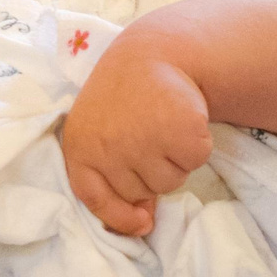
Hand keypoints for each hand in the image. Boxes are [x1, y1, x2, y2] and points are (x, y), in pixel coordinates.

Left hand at [60, 31, 211, 236]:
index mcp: (80, 147)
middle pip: (139, 192)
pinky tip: (183, 119)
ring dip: (174, 161)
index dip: (119, 217)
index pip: (94, 198)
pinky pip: (195, 161)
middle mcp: (108, 148)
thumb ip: (113, 176)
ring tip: (163, 125)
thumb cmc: (125, 98)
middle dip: (149, 175)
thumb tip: (143, 223)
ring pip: (170, 181)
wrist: (154, 53)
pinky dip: (196, 146)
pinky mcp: (179, 132)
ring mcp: (143, 141)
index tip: (142, 222)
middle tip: (150, 137)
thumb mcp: (103, 133)